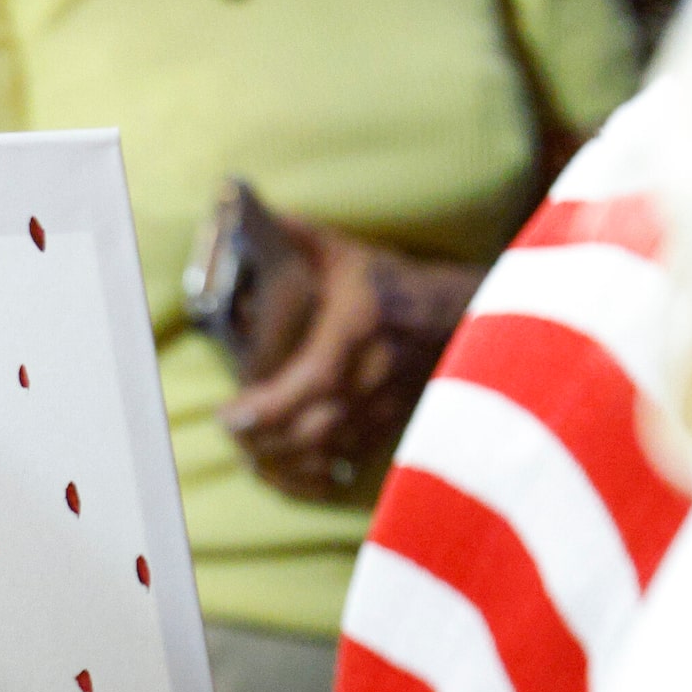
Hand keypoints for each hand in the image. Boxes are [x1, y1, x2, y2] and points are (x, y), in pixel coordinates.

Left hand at [220, 219, 481, 502]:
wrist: (462, 319)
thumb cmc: (394, 285)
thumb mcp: (349, 255)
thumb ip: (299, 239)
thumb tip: (250, 215)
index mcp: (361, 327)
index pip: (315, 378)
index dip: (271, 405)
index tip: (229, 413)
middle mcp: (374, 373)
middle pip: (315, 426)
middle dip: (264, 439)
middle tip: (230, 430)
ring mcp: (384, 407)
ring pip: (328, 452)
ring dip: (280, 461)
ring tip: (246, 452)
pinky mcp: (388, 428)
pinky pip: (345, 463)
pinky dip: (308, 476)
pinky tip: (279, 473)